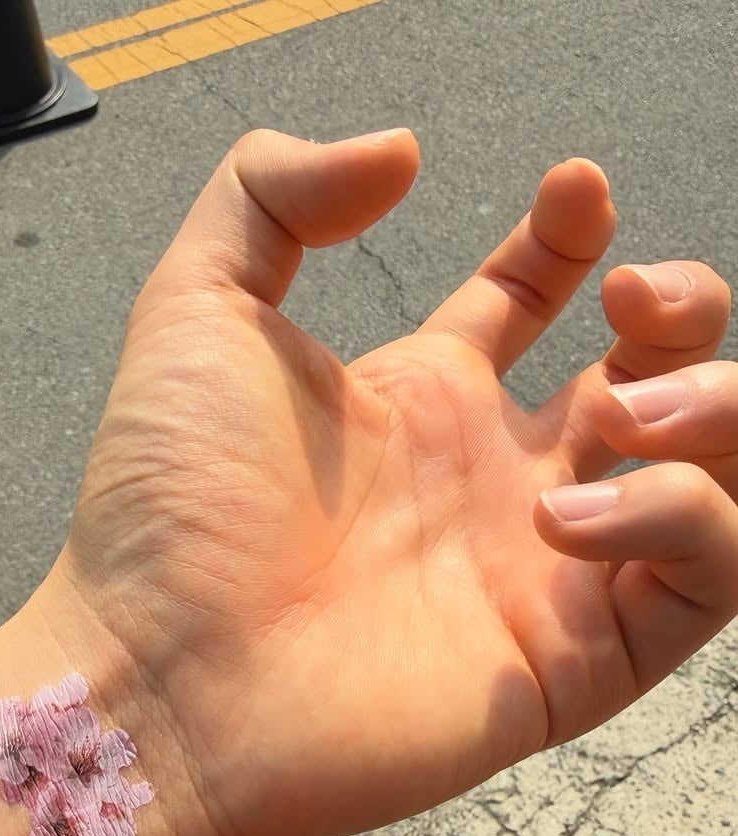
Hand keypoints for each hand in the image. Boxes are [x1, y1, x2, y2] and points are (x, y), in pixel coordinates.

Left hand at [53, 128, 736, 835]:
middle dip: (685, 312)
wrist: (158, 681)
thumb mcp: (197, 311)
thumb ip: (272, 194)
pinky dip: (684, 522)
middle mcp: (495, 485)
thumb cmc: (164, 518)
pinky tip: (569, 518)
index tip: (572, 194)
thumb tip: (399, 151)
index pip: (537, 303)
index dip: (573, 236)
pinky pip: (707, 581)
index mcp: (421, 403)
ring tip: (615, 414)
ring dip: (714, 414)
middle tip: (630, 307)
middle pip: (659, 379)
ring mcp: (542, 575)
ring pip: (716, 477)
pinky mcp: (570, 667)